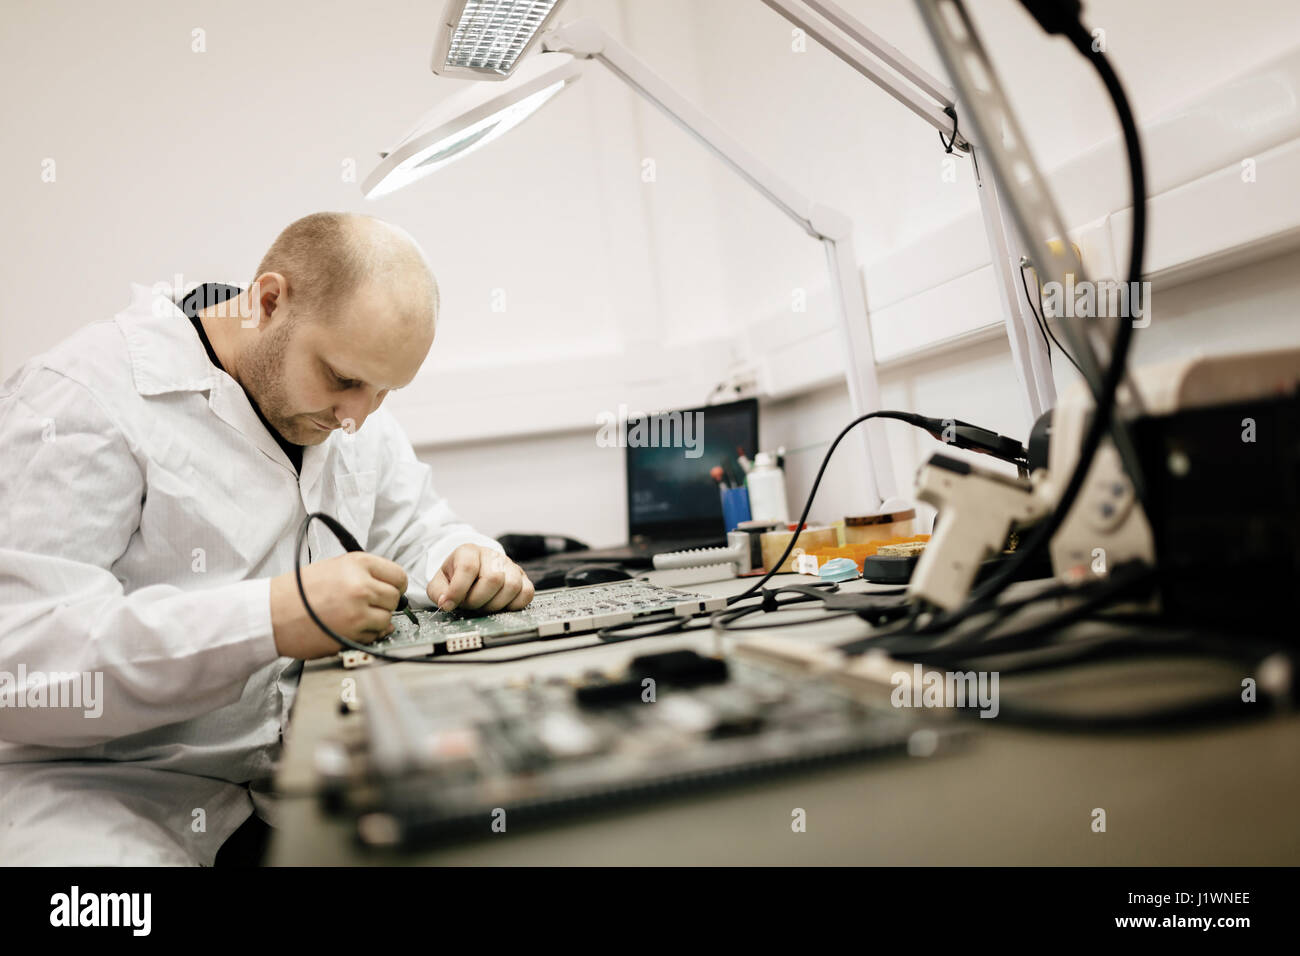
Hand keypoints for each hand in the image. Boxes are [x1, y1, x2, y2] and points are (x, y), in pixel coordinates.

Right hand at [269, 552, 407, 658]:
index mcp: (358, 563)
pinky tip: (348, 628)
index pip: (398, 575)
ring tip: (352, 617)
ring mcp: (359, 611)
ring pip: (387, 619)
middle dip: (384, 604)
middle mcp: (362, 585)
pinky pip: (375, 635)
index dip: (395, 586)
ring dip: (375, 621)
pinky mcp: (353, 634)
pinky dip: (367, 635)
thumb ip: (364, 574)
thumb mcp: (334, 567)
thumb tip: (390, 588)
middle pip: (394, 598)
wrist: (272, 613)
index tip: (389, 591)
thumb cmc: (297, 591)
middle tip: (365, 606)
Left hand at [428, 544, 533, 613]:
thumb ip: (438, 592)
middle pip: (493, 579)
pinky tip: (500, 605)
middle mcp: (492, 556)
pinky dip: (513, 605)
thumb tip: (447, 603)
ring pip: (511, 586)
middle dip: (477, 600)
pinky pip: (526, 593)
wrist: (471, 569)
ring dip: (495, 604)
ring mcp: (510, 566)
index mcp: (469, 551)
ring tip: (483, 605)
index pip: (468, 568)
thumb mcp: (440, 581)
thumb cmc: (455, 576)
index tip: (449, 604)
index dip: (458, 590)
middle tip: (469, 604)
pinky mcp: (523, 578)